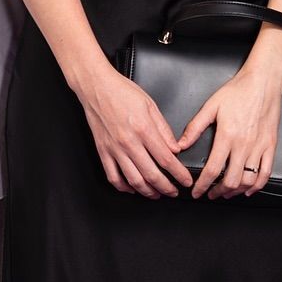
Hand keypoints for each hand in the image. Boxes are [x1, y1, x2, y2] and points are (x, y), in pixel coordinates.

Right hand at [79, 68, 195, 198]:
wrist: (96, 87)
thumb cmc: (122, 91)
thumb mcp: (150, 105)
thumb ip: (164, 129)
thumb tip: (175, 148)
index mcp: (143, 129)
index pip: (166, 159)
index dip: (178, 174)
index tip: (186, 181)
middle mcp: (129, 142)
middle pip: (151, 174)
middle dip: (166, 188)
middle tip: (174, 192)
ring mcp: (114, 149)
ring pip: (133, 180)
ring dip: (147, 191)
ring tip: (157, 194)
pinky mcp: (103, 151)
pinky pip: (113, 176)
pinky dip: (124, 187)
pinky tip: (132, 189)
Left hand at [178, 67, 281, 198]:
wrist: (263, 82)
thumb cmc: (238, 91)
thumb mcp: (211, 106)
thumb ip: (195, 127)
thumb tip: (181, 144)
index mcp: (227, 136)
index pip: (212, 170)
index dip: (202, 186)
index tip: (197, 192)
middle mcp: (244, 145)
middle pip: (231, 180)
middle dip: (218, 192)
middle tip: (210, 194)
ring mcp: (259, 147)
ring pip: (248, 180)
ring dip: (235, 191)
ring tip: (226, 193)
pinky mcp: (270, 146)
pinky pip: (265, 173)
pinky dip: (257, 186)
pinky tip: (249, 189)